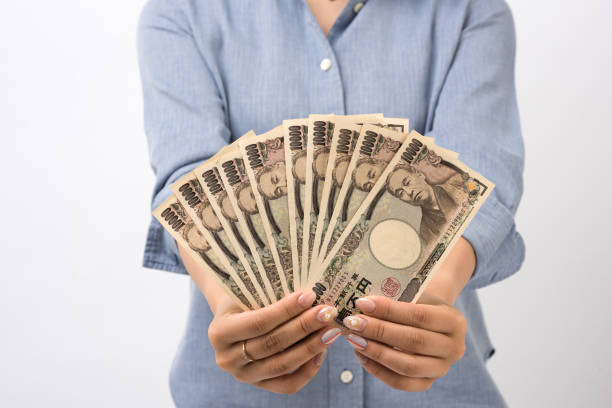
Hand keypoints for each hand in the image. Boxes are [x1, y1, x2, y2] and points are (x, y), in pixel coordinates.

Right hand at [207, 291, 340, 393]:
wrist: (234, 316)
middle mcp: (226, 359)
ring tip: (330, 331)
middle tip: (327, 312)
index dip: (285, 310)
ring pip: (281, 365)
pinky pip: (287, 385)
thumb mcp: (247, 291)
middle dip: (303, 327)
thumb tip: (308, 290)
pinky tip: (322, 352)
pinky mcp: (259, 385)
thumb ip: (269, 293)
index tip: (310, 296)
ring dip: (310, 347)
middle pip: (272, 344)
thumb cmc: (244, 297)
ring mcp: (243, 376)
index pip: (258, 323)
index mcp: (219, 332)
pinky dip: (307, 370)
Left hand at [341, 292, 466, 391]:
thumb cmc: (420, 304)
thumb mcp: (416, 296)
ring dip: (376, 352)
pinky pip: (401, 382)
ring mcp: (442, 369)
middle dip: (379, 331)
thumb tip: (363, 305)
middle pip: (413, 341)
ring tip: (355, 339)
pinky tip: (361, 355)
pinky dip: (378, 370)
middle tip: (354, 322)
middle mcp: (454, 348)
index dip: (389, 310)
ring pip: (407, 366)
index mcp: (454, 321)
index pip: (420, 316)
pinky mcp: (428, 383)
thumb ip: (396, 300)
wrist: (434, 323)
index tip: (363, 303)